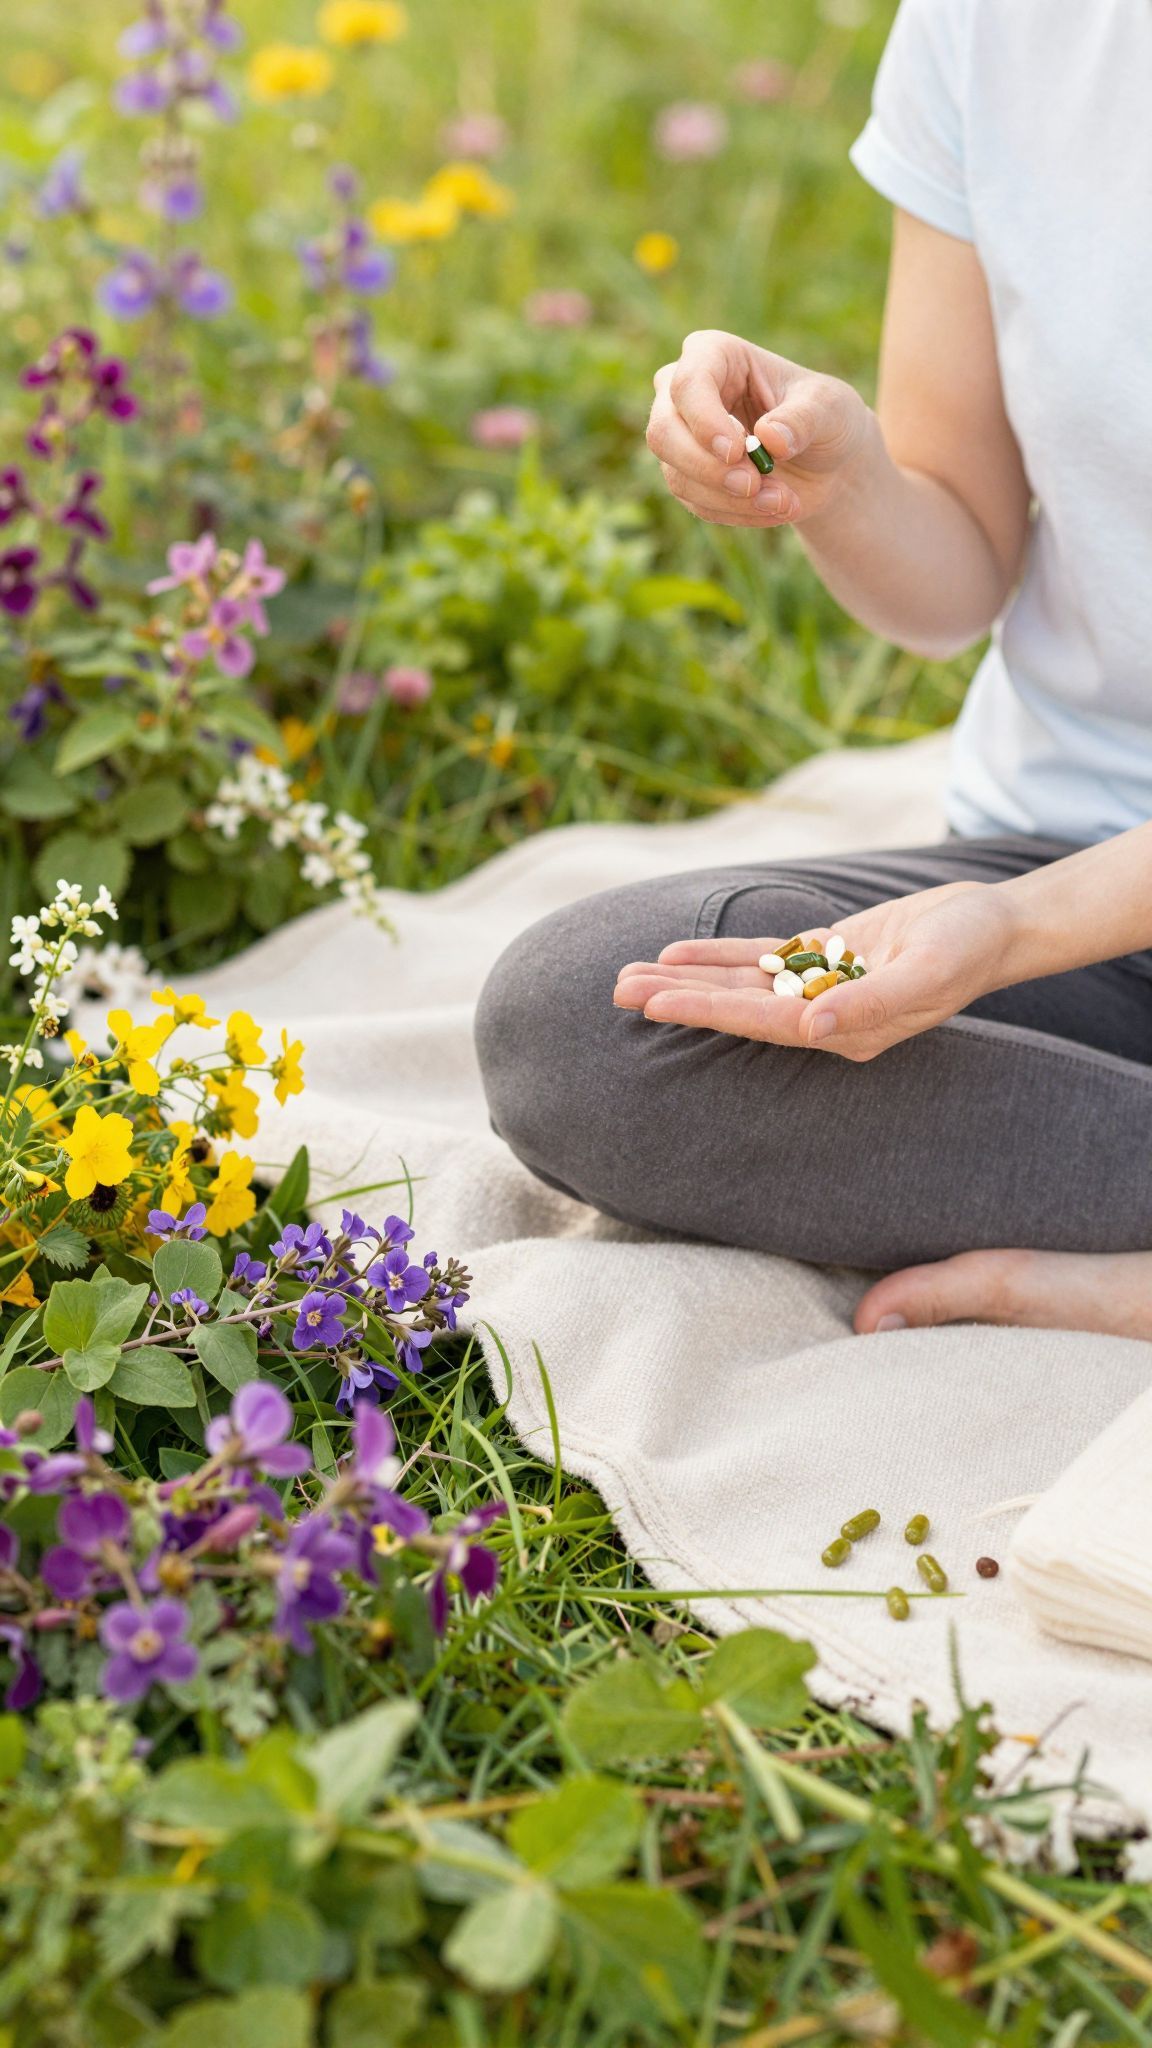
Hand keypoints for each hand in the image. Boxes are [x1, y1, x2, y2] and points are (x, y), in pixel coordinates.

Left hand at [613, 881, 1017, 1062]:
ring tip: (628, 977)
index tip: (657, 1004)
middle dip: (679, 998)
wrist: (993, 926)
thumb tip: (810, 1026)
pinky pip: (760, 959)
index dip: (708, 1011)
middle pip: (737, 1007)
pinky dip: (719, 957)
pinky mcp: (823, 958)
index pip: (762, 1023)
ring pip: (740, 983)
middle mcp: (823, 1017)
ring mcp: (819, 988)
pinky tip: (677, 954)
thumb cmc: (966, 951)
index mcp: (844, 1031)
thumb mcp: (926, 975)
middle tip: (615, 991)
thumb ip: (870, 1003)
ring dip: (687, 979)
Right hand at [646, 328, 872, 530]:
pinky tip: (774, 509)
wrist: (826, 461)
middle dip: (708, 468)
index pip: (688, 382)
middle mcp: (684, 393)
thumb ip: (803, 418)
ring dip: (731, 498)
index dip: (704, 420)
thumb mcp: (830, 408)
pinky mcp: (687, 477)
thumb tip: (770, 438)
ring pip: (678, 475)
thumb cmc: (826, 417)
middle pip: (663, 432)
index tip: (736, 451)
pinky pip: (697, 503)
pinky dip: (737, 513)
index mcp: (715, 355)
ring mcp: (680, 438)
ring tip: (784, 501)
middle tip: (755, 485)